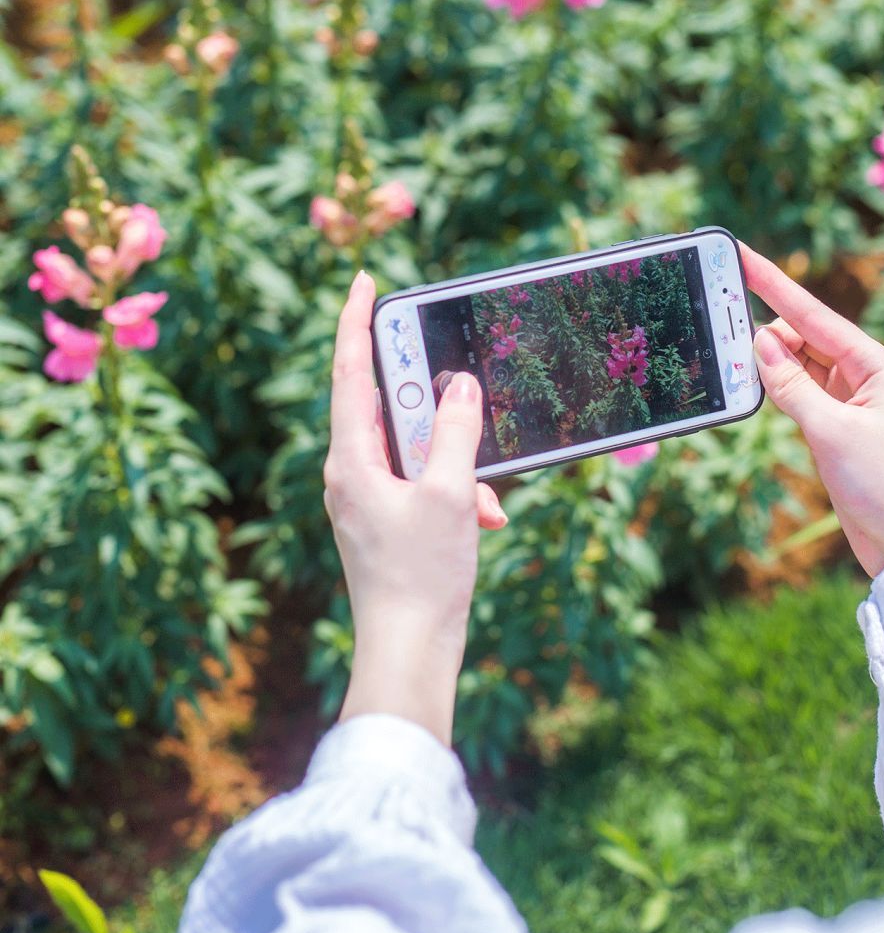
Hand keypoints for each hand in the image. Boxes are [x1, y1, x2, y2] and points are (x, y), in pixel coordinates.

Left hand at [323, 270, 506, 743]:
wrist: (409, 653)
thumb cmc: (422, 576)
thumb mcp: (451, 494)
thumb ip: (457, 432)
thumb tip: (459, 385)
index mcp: (349, 459)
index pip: (349, 372)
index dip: (356, 321)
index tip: (365, 280)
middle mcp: (350, 472)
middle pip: (388, 407)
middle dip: (434, 404)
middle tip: (458, 384)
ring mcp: (367, 498)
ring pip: (417, 450)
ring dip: (458, 460)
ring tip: (483, 497)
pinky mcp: (387, 521)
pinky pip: (424, 483)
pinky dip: (458, 491)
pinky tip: (484, 518)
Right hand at [741, 244, 883, 577]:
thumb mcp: (832, 433)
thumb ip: (793, 386)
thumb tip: (759, 344)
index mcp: (874, 363)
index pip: (812, 314)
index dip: (772, 283)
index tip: (740, 254)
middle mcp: (863, 373)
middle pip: (800, 336)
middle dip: (764, 336)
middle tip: (721, 336)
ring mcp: (849, 399)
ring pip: (796, 364)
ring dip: (768, 366)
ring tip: (735, 369)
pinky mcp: (836, 424)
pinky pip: (798, 392)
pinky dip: (776, 389)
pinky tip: (752, 387)